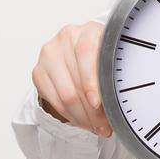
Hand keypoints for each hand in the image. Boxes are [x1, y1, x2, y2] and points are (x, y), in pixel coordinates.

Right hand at [32, 20, 112, 136]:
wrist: (85, 51)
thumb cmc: (104, 56)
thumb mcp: (115, 57)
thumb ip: (116, 72)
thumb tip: (120, 103)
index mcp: (88, 31)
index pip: (86, 54)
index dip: (92, 82)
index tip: (98, 104)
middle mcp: (66, 38)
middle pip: (76, 82)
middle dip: (92, 110)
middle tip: (105, 126)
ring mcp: (49, 54)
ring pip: (64, 95)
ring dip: (82, 117)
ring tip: (96, 127)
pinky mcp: (39, 71)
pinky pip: (54, 101)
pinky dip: (70, 116)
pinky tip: (82, 121)